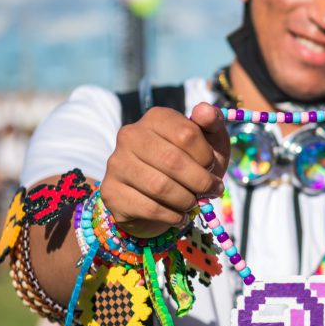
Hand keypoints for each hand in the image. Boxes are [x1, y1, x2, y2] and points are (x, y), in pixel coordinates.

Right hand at [101, 103, 229, 236]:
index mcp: (156, 118)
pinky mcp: (111, 191)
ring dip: (186, 200)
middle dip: (200, 181)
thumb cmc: (192, 165)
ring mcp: (116, 163)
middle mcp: (130, 135)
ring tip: (194, 203)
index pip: (186, 134)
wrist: (163, 198)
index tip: (212, 167)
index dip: (206, 156)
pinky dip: (172, 215)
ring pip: (159, 186)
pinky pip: (148, 207)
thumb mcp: (210, 143)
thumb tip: (206, 110)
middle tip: (213, 191)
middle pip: (173, 161)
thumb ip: (212, 123)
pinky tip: (179, 215)